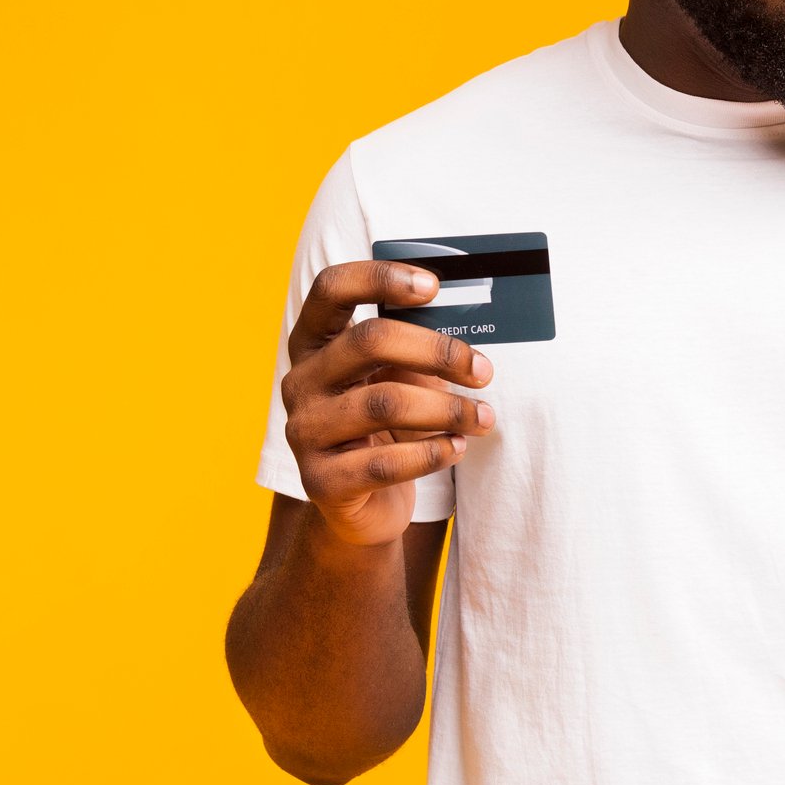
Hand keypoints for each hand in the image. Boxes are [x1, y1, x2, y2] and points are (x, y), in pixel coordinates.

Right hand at [280, 260, 497, 546]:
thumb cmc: (386, 429)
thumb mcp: (396, 380)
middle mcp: (300, 381)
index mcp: (314, 343)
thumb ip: (416, 352)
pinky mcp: (321, 481)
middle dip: (438, 351)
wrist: (362, 506)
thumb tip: (469, 332)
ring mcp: (305, 432)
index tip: (434, 286)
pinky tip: (457, 449)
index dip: (381, 278)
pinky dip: (432, 453)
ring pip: (385, 403)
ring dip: (448, 409)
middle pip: (370, 341)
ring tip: (482, 417)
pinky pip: (385, 463)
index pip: (332, 289)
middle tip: (483, 370)